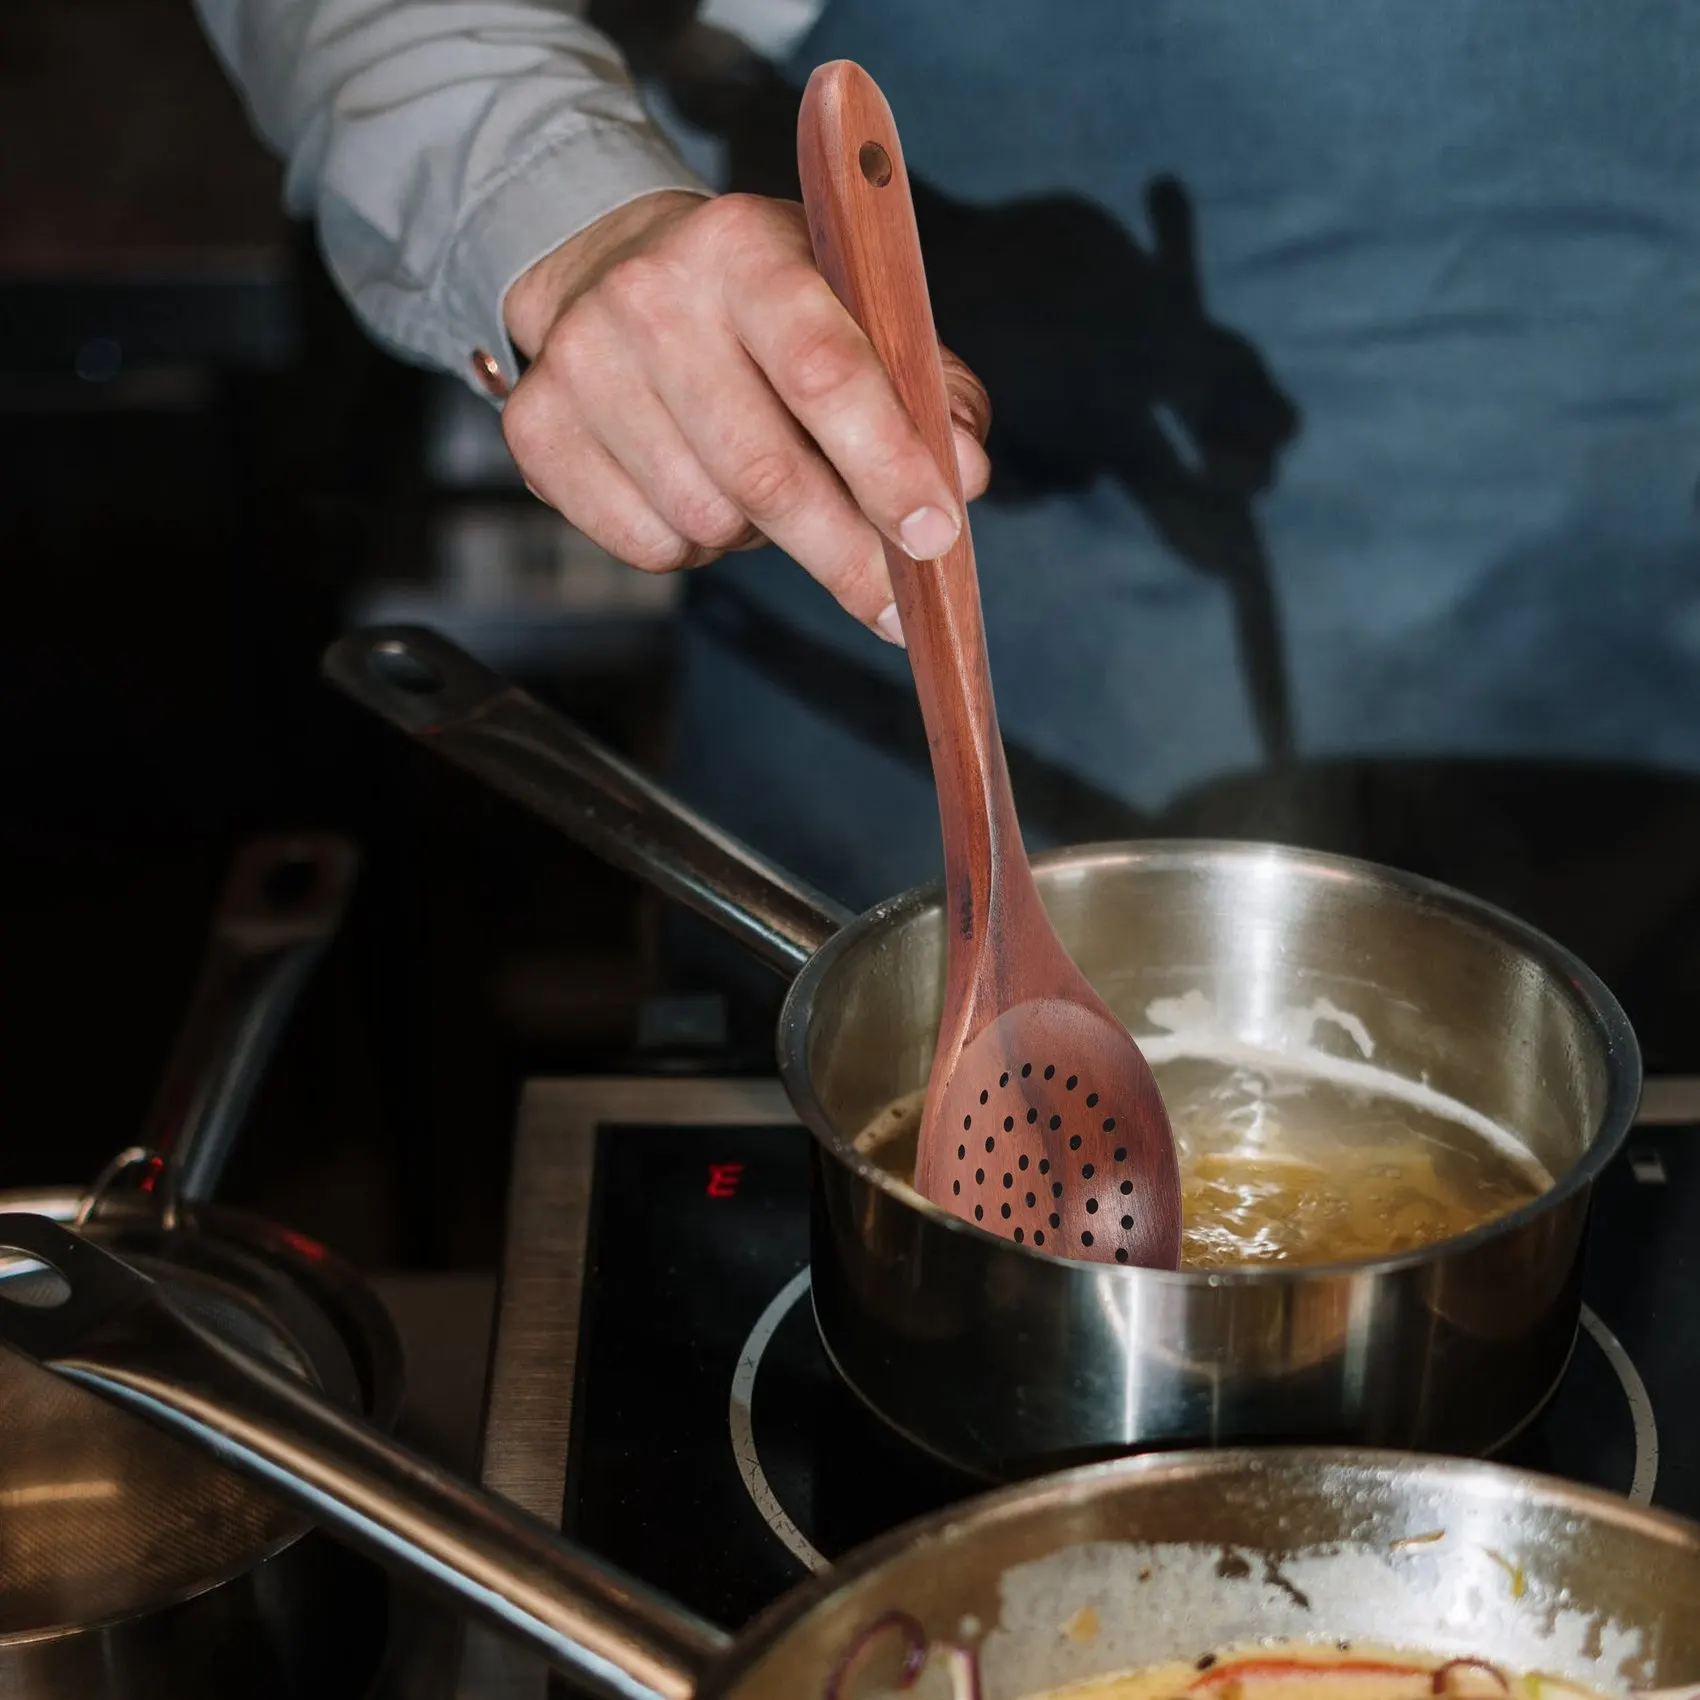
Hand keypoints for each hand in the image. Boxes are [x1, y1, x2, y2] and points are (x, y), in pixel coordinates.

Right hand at [502, 190, 991, 643]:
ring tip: (767, 492)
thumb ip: (922, 386)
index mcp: (744, 249)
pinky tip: (701, 491)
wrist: (607, 271)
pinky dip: (698, 549)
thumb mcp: (850, 306)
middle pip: (764, 475)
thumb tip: (964, 475)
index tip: (936, 537)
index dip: (888, 467)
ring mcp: (580, 365)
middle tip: (895, 606)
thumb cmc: (763, 307)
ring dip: (761, 539)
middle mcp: (649, 297)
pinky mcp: (537, 432)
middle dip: (845, 556)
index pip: (825, 371)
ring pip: (708, 522)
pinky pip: (651, 547)